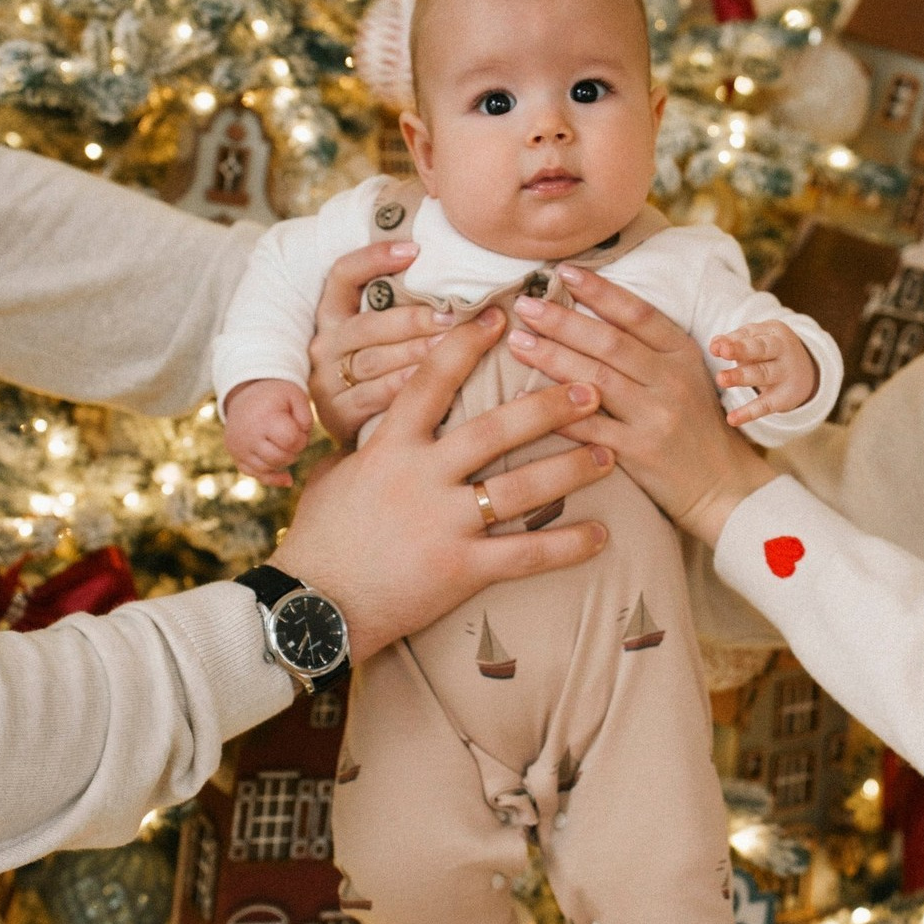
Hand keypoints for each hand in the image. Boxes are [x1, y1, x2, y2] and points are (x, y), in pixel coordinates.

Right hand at [223, 378, 312, 486]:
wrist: (245, 395)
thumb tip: (303, 439)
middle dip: (293, 452)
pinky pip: (256, 476)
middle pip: (280, 458)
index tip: (300, 430)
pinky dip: (272, 476)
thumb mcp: (296, 396)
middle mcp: (248, 436)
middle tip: (292, 438)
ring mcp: (239, 448)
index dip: (301, 439)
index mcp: (264, 419)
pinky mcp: (236, 457)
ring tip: (283, 445)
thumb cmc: (276, 397)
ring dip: (282, 461)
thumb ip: (306, 417)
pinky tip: (286, 475)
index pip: (291, 441)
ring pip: (268, 469)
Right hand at [272, 307, 614, 660]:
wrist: (313, 607)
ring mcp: (444, 523)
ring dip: (571, 468)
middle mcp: (422, 477)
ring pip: (521, 487)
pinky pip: (526, 554)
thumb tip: (370, 422)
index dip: (465, 344)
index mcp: (389, 447)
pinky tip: (601, 535)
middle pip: (495, 429)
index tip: (499, 316)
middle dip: (548, 406)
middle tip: (591, 388)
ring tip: (609, 453)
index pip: (432, 381)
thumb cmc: (318, 540)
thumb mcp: (333, 478)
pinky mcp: (461, 569)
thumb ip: (362, 447)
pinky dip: (568, 544)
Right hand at [308, 239, 452, 446]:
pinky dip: (401, 386)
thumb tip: (449, 270)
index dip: (374, 258)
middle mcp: (325, 345)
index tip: (415, 249)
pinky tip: (428, 380)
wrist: (365, 437)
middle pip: (367, 325)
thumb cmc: (382, 371)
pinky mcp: (338, 414)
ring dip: (413, 352)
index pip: (343, 274)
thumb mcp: (380, 335)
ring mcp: (327, 381)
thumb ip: (400, 306)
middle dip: (412, 319)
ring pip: (372, 360)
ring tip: (448, 345)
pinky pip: (372, 397)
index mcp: (332, 316)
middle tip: (452, 315)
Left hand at [506, 264, 775, 548]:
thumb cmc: (694, 424)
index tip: (563, 272)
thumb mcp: (685, 375)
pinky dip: (553, 411)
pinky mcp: (638, 452)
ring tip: (518, 342)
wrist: (721, 484)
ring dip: (551, 357)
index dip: (599, 290)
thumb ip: (647, 346)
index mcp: (682, 353)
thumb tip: (590, 310)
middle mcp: (671, 381)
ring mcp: (655, 417)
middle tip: (525, 305)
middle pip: (608, 342)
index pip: (636, 313)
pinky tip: (522, 396)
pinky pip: (587, 427)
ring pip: (594, 379)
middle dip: (562, 320)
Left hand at [710, 320, 817, 426]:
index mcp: (774, 333)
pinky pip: (765, 405)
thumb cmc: (770, 351)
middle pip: (760, 349)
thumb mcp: (757, 340)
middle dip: (741, 349)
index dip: (732, 340)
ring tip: (721, 379)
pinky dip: (749, 412)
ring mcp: (784, 374)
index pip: (751, 334)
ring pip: (762, 374)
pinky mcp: (783, 398)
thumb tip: (714, 345)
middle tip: (723, 352)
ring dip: (741, 376)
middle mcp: (783, 351)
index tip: (716, 347)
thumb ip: (735, 340)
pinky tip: (732, 419)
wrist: (808, 372)